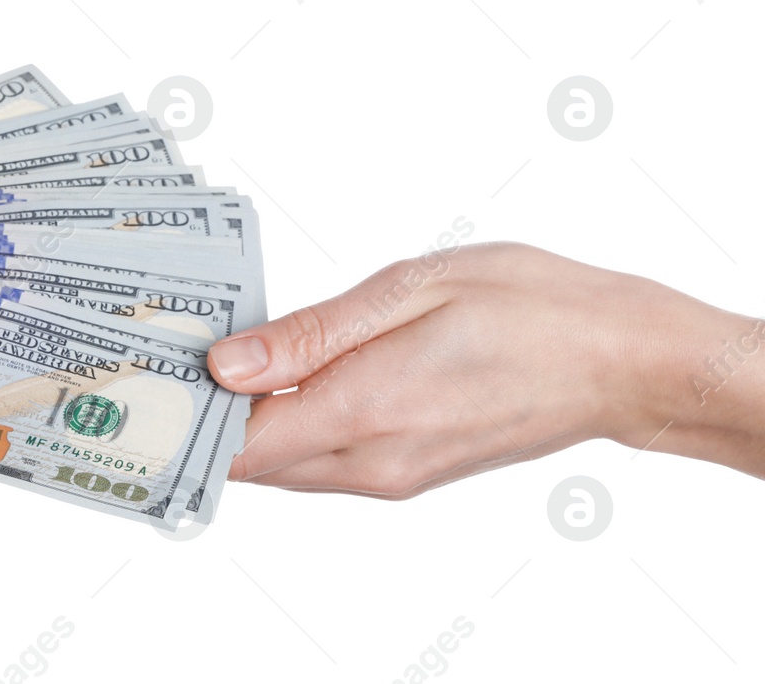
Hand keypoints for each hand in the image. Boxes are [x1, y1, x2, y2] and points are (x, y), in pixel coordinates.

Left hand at [206, 242, 764, 497]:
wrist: (621, 360)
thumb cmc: (531, 307)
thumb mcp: (411, 290)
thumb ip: (310, 335)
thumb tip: (227, 366)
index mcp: (366, 409)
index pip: (238, 443)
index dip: (183, 420)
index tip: (143, 383)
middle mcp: (372, 460)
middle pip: (250, 462)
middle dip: (202, 420)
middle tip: (162, 361)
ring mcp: (390, 475)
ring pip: (282, 466)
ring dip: (242, 426)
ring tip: (209, 364)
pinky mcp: (406, 473)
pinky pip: (319, 463)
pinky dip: (286, 432)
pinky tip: (277, 383)